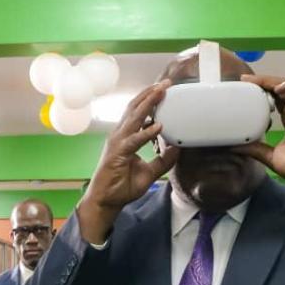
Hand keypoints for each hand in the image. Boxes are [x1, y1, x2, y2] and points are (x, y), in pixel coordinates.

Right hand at [76, 81, 178, 243]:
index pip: (138, 113)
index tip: (165, 90)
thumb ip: (163, 161)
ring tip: (162, 91)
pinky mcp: (117, 153)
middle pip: (135, 107)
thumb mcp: (150, 172)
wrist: (106, 202)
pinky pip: (134, 140)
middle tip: (166, 83)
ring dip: (149, 103)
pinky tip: (159, 126)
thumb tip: (178, 149)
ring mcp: (117, 143)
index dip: (151, 100)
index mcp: (126, 137)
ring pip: (133, 117)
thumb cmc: (122, 186)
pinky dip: (146, 132)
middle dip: (151, 93)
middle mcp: (120, 135)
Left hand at [232, 75, 284, 197]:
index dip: (262, 92)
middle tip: (246, 80)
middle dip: (263, 82)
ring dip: (273, 80)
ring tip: (257, 81)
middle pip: (279, 89)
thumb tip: (234, 147)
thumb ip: (254, 149)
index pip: (274, 99)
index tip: (246, 89)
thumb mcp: (270, 157)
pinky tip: (278, 88)